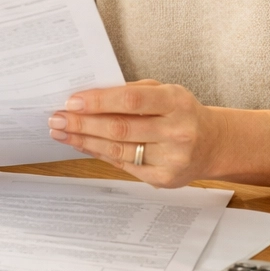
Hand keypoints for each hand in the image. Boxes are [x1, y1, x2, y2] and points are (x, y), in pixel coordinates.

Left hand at [48, 80, 220, 186]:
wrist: (213, 144)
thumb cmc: (181, 112)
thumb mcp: (164, 91)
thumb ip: (132, 91)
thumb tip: (89, 96)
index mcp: (176, 102)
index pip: (131, 100)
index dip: (99, 101)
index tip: (72, 101)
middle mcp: (177, 131)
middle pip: (120, 128)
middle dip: (83, 123)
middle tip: (56, 118)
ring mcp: (172, 159)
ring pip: (118, 150)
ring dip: (84, 140)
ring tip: (61, 132)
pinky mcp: (164, 179)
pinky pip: (123, 165)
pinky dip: (98, 154)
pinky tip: (82, 145)